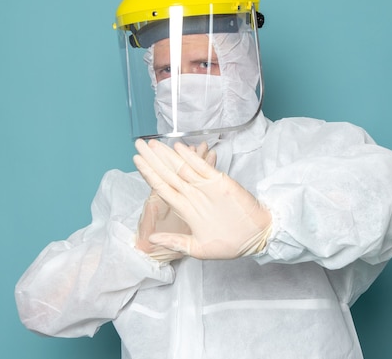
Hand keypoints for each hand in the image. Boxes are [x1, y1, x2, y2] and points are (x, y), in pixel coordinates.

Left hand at [133, 139, 271, 259]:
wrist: (255, 238)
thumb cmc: (229, 244)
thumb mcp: (197, 248)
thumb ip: (175, 242)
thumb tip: (151, 240)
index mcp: (185, 208)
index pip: (162, 187)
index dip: (148, 173)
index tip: (136, 160)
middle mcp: (193, 194)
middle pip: (168, 173)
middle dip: (153, 158)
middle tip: (139, 143)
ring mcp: (205, 187)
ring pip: (182, 167)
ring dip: (167, 155)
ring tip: (153, 143)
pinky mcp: (220, 182)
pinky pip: (203, 167)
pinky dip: (192, 157)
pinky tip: (179, 148)